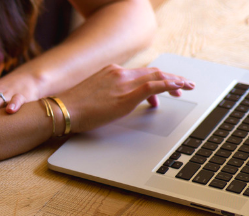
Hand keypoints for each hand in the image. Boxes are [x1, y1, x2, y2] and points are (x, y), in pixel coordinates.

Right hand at [58, 64, 194, 132]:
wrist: (63, 110)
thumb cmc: (74, 107)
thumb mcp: (94, 95)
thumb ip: (109, 93)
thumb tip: (118, 101)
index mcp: (111, 71)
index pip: (141, 72)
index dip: (157, 77)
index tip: (167, 84)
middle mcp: (119, 73)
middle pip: (153, 71)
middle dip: (171, 78)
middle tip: (183, 86)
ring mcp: (123, 83)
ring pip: (157, 76)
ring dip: (174, 81)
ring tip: (184, 88)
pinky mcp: (126, 95)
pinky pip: (154, 86)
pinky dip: (169, 84)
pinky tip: (178, 87)